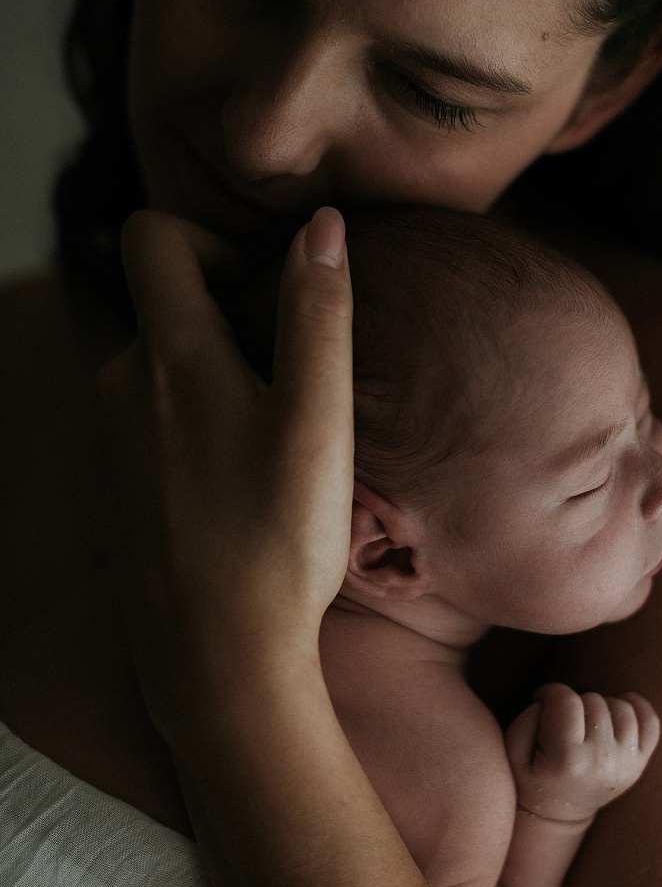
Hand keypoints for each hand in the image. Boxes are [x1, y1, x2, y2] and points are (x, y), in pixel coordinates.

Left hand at [97, 206, 353, 744]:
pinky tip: (246, 472)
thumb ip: (317, 314)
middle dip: (224, 306)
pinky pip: (157, 413)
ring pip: (163, 360)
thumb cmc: (275, 539)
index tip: (261, 287)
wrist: (217, 661)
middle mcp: (123, 387)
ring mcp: (117, 439)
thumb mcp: (315, 417)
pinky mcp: (126, 483)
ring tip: (277, 424)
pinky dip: (200, 414)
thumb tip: (320, 225)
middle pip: (162, 298)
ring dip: (216, 366)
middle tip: (289, 365)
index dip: (210, 238)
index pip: (151, 236)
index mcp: (166, 356)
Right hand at [505, 682, 659, 823]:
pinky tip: (616, 709)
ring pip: (622, 707)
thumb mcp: (512, 751)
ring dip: (601, 705)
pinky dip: (637, 707)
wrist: (557, 816)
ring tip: (584, 718)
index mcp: (567, 759)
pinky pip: (650, 722)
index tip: (542, 700)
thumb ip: (528, 717)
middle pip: (593, 700)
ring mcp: (624, 764)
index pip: (565, 700)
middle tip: (561, 718)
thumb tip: (554, 698)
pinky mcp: (638, 764)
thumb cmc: (531, 777)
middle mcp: (601, 761)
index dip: (550, 691)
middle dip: (573, 701)